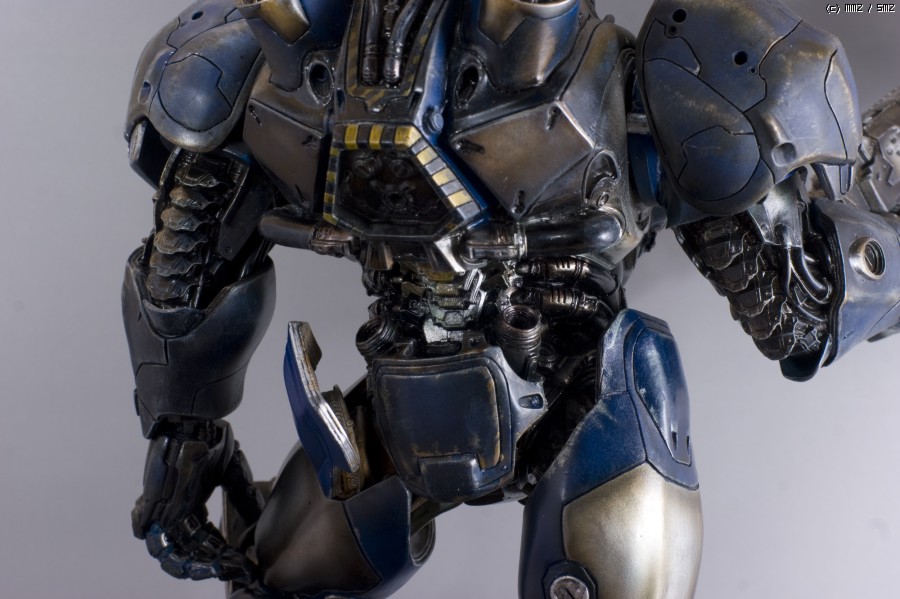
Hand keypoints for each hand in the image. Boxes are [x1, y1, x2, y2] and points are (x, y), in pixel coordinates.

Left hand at [132, 420, 262, 581]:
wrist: (191, 421)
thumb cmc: (209, 441)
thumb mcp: (232, 473)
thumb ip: (244, 496)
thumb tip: (258, 518)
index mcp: (194, 504)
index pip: (203, 536)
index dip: (216, 550)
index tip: (231, 559)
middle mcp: (177, 508)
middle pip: (183, 546)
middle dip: (201, 560)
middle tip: (217, 567)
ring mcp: (162, 505)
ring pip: (164, 543)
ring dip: (180, 556)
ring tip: (197, 562)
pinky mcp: (150, 499)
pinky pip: (143, 527)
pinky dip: (152, 535)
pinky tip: (173, 540)